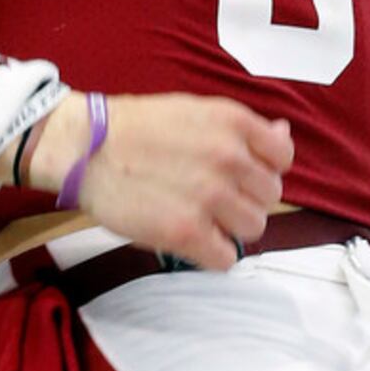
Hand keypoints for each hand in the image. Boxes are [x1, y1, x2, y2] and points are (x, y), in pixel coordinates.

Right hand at [27, 92, 292, 272]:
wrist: (85, 146)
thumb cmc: (137, 128)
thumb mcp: (196, 111)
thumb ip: (243, 129)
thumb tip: (284, 134)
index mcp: (233, 122)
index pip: (282, 157)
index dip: (264, 168)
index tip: (242, 174)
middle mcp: (228, 157)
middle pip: (269, 196)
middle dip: (245, 199)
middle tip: (213, 198)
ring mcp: (209, 196)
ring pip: (253, 228)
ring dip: (230, 228)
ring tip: (201, 218)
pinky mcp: (186, 232)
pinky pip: (226, 259)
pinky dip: (212, 254)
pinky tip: (191, 239)